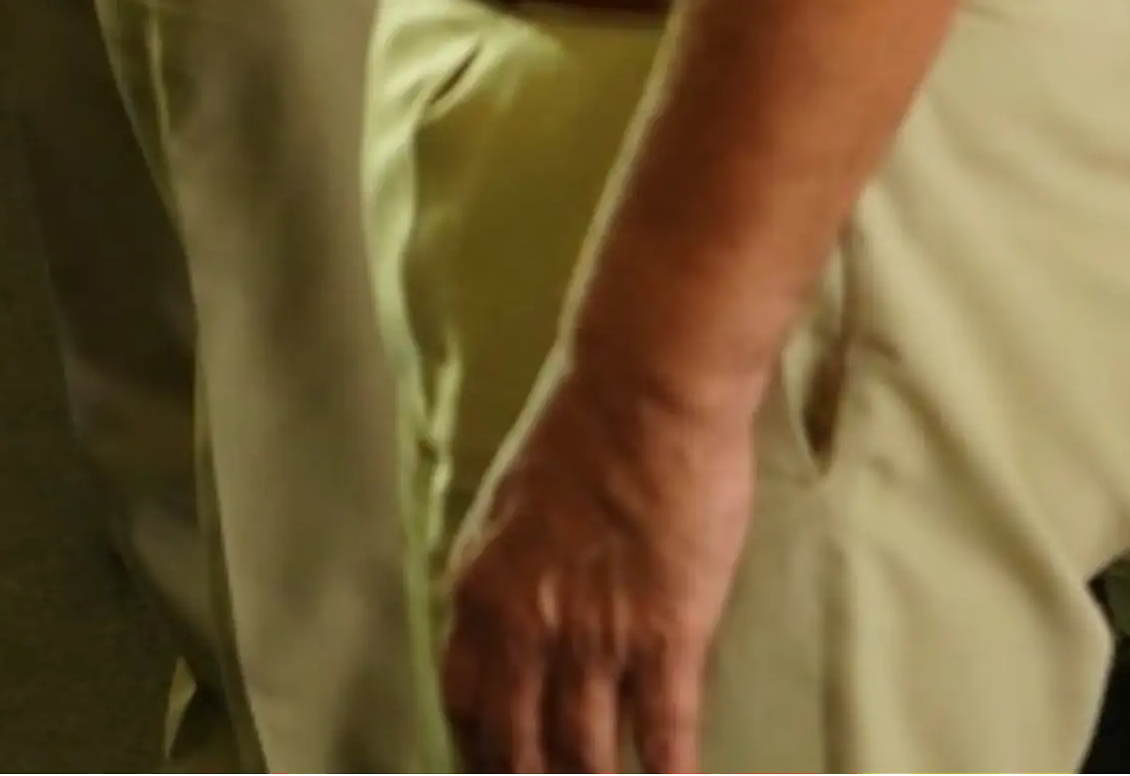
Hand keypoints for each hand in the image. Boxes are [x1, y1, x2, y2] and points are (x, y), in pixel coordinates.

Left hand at [438, 362, 761, 774]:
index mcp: (479, 590)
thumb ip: (503, 573)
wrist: (646, 391)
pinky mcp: (666, 637)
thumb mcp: (508, 506)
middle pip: (516, 747)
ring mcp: (595, 639)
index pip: (464, 703)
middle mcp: (524, 628)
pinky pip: (663, 733)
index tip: (499, 769)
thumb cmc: (581, 431)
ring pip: (585, 755)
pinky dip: (666, 774)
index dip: (481, 751)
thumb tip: (507, 622)